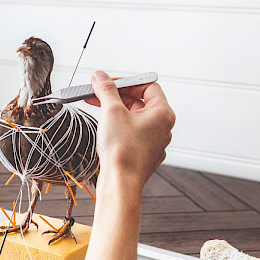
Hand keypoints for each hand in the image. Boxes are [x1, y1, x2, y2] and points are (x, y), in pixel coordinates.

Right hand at [86, 70, 174, 185]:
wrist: (121, 182)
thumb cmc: (124, 152)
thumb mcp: (112, 111)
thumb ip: (106, 90)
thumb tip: (101, 77)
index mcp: (163, 113)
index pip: (147, 86)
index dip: (127, 81)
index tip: (109, 82)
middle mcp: (162, 127)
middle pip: (140, 101)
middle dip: (117, 96)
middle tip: (98, 93)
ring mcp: (154, 141)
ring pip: (134, 117)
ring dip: (115, 110)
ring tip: (97, 107)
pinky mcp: (143, 153)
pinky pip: (132, 132)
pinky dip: (118, 126)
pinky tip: (104, 127)